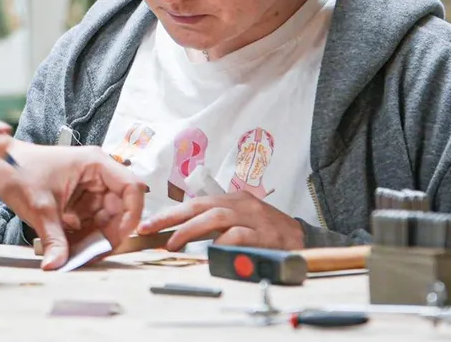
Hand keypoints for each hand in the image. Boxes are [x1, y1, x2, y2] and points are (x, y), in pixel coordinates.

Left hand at [0, 143, 147, 269]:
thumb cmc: (19, 171)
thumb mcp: (40, 207)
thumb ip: (54, 238)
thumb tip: (56, 266)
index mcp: (95, 164)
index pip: (132, 188)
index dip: (131, 215)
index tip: (118, 237)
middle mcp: (97, 174)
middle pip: (120, 208)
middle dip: (109, 233)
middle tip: (93, 253)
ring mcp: (89, 187)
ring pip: (106, 218)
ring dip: (95, 237)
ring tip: (77, 252)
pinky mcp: (80, 199)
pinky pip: (91, 221)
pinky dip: (84, 235)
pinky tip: (70, 246)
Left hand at [138, 190, 304, 250]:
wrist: (303, 240)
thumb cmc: (266, 231)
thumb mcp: (239, 219)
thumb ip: (213, 222)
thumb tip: (178, 232)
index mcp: (233, 198)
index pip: (195, 202)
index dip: (169, 213)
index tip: (147, 223)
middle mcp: (242, 204)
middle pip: (200, 206)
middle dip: (171, 218)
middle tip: (149, 230)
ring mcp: (255, 219)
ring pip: (216, 218)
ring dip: (191, 230)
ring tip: (174, 243)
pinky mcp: (266, 236)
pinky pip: (240, 236)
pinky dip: (222, 243)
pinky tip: (210, 251)